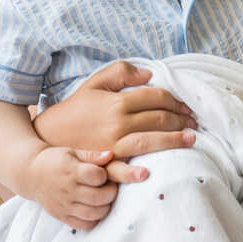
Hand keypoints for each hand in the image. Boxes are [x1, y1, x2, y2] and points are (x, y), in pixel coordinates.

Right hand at [24, 146, 119, 229]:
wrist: (30, 174)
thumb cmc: (55, 161)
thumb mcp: (72, 152)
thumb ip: (92, 155)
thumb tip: (110, 155)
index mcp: (71, 171)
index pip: (97, 176)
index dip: (105, 175)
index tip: (102, 173)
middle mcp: (68, 190)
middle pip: (99, 197)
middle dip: (110, 192)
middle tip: (109, 187)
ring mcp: (64, 205)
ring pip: (93, 213)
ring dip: (105, 207)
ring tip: (103, 199)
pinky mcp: (62, 216)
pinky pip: (83, 225)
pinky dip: (93, 220)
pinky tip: (93, 209)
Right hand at [33, 60, 197, 161]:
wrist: (48, 136)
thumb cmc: (75, 109)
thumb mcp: (94, 83)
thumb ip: (121, 72)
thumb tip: (149, 74)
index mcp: (117, 102)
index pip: (156, 98)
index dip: (175, 100)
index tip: (186, 104)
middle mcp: (118, 123)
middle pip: (159, 119)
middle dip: (181, 119)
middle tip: (194, 121)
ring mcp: (113, 145)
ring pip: (151, 141)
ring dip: (174, 139)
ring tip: (191, 138)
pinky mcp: (106, 164)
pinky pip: (128, 167)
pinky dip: (143, 168)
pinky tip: (158, 168)